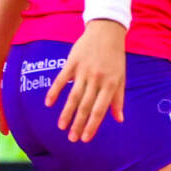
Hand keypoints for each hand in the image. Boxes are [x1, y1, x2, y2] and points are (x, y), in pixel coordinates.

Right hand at [45, 19, 126, 142]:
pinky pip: (61, 79)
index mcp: (111, 83)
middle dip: (78, 124)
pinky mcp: (72, 62)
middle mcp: (97, 79)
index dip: (93, 125)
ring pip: (73, 96)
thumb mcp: (121, 77)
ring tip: (61, 127)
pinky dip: (55, 91)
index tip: (86, 139)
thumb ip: (118, 99)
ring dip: (67, 113)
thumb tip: (119, 119)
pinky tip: (49, 103)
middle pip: (85, 105)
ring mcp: (83, 70)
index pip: (100, 109)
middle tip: (72, 139)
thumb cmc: (115, 57)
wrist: (107, 31)